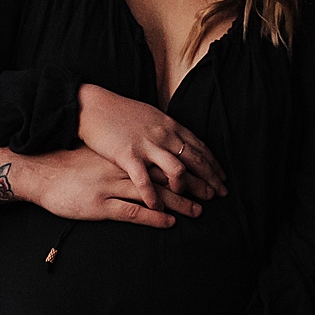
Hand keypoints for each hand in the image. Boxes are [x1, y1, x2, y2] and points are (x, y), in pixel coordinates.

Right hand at [18, 146, 200, 227]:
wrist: (41, 172)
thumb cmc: (69, 165)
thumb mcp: (101, 155)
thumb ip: (122, 158)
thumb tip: (142, 160)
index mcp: (124, 155)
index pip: (162, 159)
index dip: (187, 167)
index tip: (205, 173)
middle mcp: (122, 168)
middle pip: (164, 175)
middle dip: (191, 185)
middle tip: (212, 193)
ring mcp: (111, 186)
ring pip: (154, 194)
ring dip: (179, 202)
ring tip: (198, 210)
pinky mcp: (100, 205)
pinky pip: (132, 211)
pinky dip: (153, 216)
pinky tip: (170, 222)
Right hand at [77, 84, 225, 209]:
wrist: (92, 106)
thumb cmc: (119, 112)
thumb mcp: (150, 116)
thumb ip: (166, 129)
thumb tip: (179, 139)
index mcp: (169, 126)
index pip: (199, 147)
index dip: (212, 164)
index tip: (222, 178)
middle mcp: (162, 135)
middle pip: (194, 160)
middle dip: (209, 180)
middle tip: (219, 196)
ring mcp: (146, 146)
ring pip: (176, 170)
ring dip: (187, 189)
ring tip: (194, 207)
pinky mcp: (127, 155)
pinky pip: (144, 180)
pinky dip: (152, 195)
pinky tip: (158, 208)